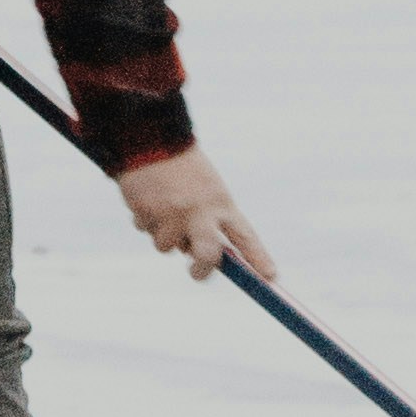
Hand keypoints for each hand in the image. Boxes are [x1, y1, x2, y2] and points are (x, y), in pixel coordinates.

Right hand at [118, 146, 278, 283]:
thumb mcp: (206, 189)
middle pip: (207, 256)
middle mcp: (200, 211)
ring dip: (163, 233)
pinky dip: (145, 219)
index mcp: (221, 203)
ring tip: (162, 205)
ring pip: (167, 247)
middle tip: (196, 272)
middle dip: (202, 270)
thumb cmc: (182, 167)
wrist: (152, 138)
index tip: (270, 277)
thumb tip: (196, 255)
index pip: (245, 236)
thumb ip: (208, 220)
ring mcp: (174, 214)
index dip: (258, 258)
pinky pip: (145, 230)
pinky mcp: (148, 213)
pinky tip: (148, 197)